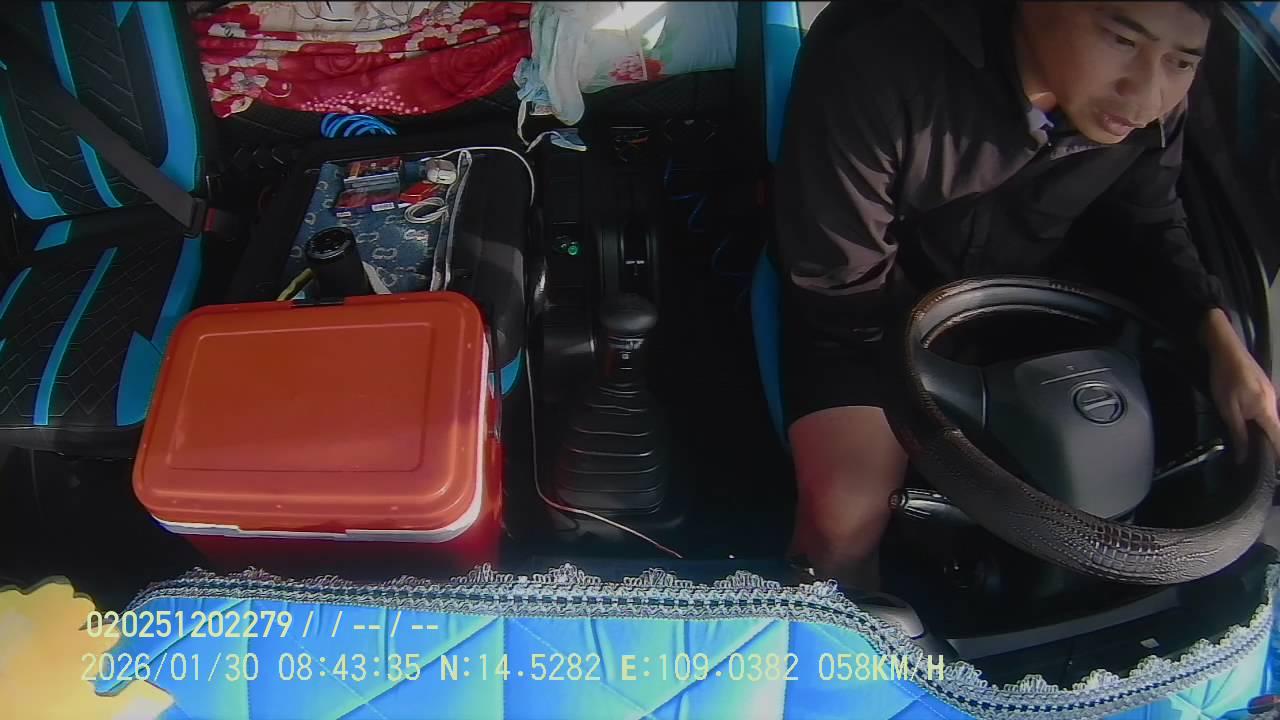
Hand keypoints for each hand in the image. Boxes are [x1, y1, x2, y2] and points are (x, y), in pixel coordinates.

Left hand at [1202, 309, 1279, 460]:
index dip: (1279, 454)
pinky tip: (1252, 427)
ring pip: (1272, 420)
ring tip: (1256, 449)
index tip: (1277, 470)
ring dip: (1266, 433)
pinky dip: (1262, 422)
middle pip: (1277, 430)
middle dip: (1272, 446)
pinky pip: (1267, 411)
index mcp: (1267, 410)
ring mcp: (1271, 394)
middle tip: (1262, 463)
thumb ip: (1238, 433)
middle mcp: (1275, 403)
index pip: (1279, 438)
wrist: (1226, 349)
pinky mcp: (1264, 389)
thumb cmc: (1225, 379)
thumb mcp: (1227, 409)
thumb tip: (1244, 457)